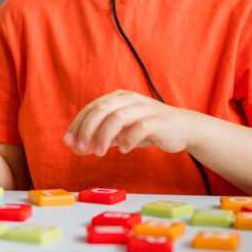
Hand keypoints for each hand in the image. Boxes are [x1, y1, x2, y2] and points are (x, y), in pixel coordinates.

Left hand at [63, 90, 194, 156]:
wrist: (182, 128)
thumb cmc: (148, 128)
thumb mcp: (120, 133)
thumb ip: (99, 139)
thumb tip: (75, 149)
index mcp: (118, 98)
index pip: (92, 108)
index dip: (78, 124)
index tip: (68, 142)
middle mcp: (129, 99)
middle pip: (101, 109)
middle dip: (87, 129)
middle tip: (80, 148)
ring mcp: (144, 108)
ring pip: (118, 117)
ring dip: (104, 136)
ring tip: (98, 153)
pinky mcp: (158, 120)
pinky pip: (140, 127)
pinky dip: (128, 139)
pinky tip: (123, 150)